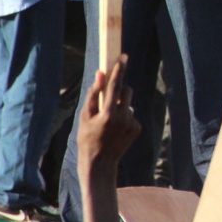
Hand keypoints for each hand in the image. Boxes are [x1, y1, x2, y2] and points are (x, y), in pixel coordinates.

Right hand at [77, 55, 140, 171]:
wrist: (99, 164)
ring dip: (121, 105)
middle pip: (127, 91)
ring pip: (128, 103)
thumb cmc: (87, 138)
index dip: (119, 69)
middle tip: (109, 97)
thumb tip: (100, 74)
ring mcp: (132, 124)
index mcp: (108, 114)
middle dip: (120, 89)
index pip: (116, 85)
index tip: (123, 57)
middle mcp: (123, 118)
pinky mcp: (137, 129)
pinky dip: (124, 117)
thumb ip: (93, 94)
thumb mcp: (85, 116)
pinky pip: (131, 114)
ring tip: (108, 121)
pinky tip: (115, 129)